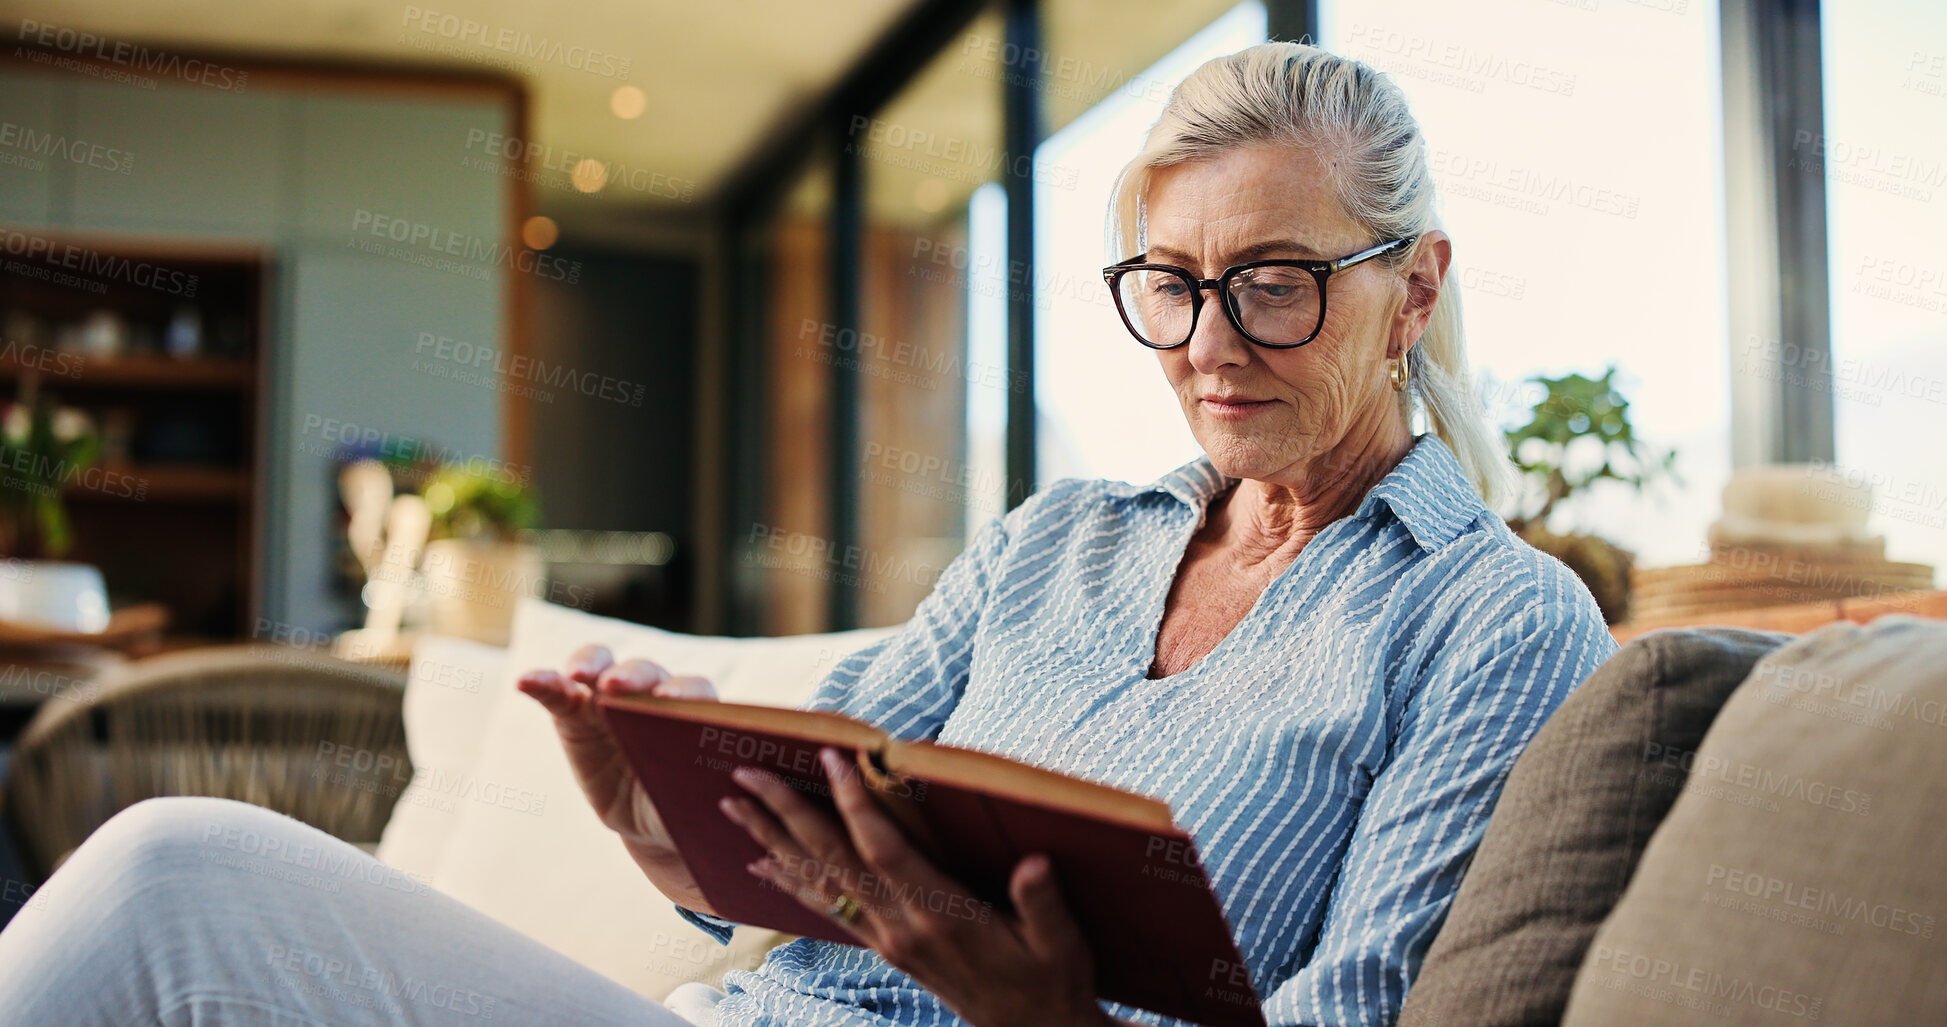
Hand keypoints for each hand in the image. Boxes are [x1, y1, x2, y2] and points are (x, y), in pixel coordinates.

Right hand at [517, 644, 719, 909]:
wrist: (656, 823)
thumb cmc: (688, 807)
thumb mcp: (698, 802)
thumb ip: (704, 785)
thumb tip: (724, 787)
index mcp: (696, 711)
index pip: (692, 690)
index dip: (682, 692)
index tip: (670, 701)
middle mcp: (654, 696)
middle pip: (645, 672)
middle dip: (632, 675)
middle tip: (618, 686)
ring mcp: (611, 700)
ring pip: (601, 668)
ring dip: (588, 665)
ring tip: (575, 676)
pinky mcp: (574, 712)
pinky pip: (557, 691)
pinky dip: (542, 682)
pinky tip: (525, 681)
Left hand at [722, 746, 1109, 1026]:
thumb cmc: (1052, 982)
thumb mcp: (1061, 943)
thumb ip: (1042, 902)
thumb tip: (1035, 864)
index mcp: (941, 917)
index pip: (884, 851)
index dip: (856, 803)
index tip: (832, 757)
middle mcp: (902, 929)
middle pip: (831, 861)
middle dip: (786, 813)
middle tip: (746, 772)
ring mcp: (888, 941)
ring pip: (819, 883)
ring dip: (773, 842)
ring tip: (733, 808)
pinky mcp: (886, 950)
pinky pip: (827, 910)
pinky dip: (793, 883)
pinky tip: (765, 866)